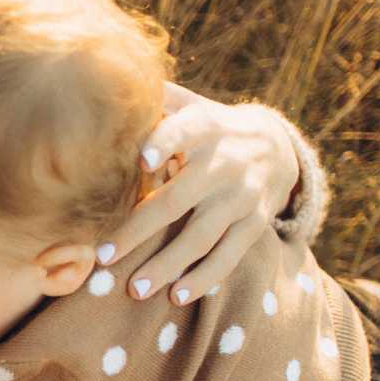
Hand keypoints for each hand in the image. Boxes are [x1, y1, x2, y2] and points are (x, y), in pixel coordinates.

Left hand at [102, 85, 301, 303]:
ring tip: (135, 289)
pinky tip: (177, 296)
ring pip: (202, 236)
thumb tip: (111, 83)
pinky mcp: (255, 223)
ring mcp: (242, 196)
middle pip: (178, 200)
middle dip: (140, 229)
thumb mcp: (192, 105)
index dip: (164, 143)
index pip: (184, 132)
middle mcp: (226, 162)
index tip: (141, 160)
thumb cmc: (209, 127)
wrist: (275, 145)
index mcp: (205, 127)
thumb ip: (159, 100)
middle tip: (104, 255)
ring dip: (168, 265)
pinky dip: (204, 277)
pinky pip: (229, 255)